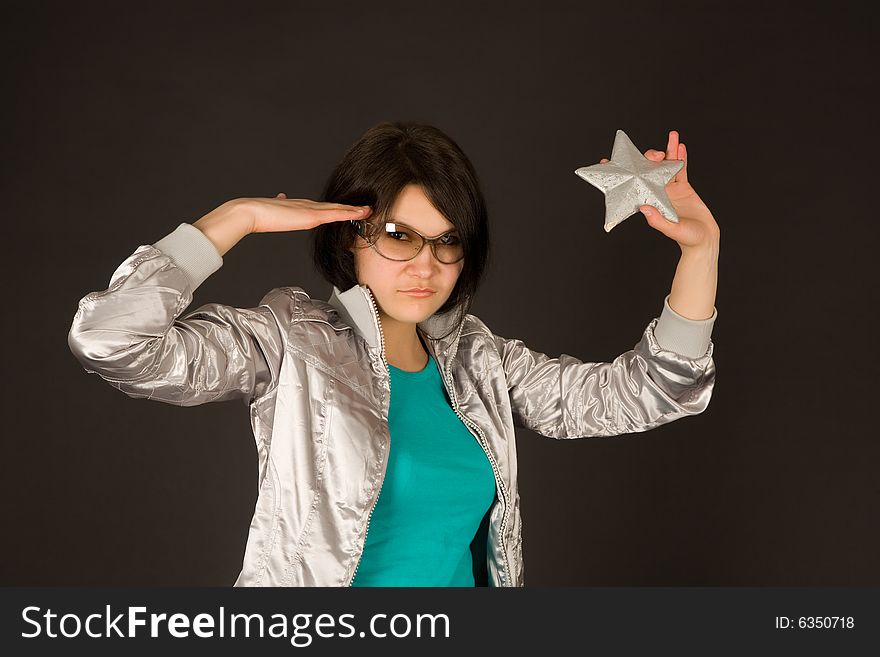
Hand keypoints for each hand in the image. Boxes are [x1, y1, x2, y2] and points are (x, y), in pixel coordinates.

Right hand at [237, 193, 372, 234]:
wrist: (249, 212)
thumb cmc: (257, 214)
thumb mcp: (273, 209)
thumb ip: (280, 204)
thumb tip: (281, 198)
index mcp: (300, 206)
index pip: (324, 207)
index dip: (338, 208)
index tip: (350, 209)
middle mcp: (307, 205)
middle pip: (334, 206)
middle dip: (350, 208)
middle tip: (367, 208)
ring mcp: (310, 209)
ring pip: (338, 209)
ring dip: (354, 210)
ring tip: (369, 210)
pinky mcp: (310, 215)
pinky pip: (335, 214)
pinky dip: (349, 213)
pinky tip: (360, 213)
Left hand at [600, 130, 719, 252]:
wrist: (705, 240)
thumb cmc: (687, 238)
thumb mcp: (673, 230)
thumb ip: (658, 221)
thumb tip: (644, 208)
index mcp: (649, 202)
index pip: (631, 185)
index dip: (621, 173)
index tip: (608, 160)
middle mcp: (657, 193)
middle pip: (650, 170)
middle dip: (651, 158)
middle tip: (656, 154)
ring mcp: (670, 189)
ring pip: (667, 165)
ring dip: (669, 150)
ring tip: (672, 135)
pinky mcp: (684, 187)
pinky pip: (681, 169)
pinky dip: (681, 157)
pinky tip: (680, 146)